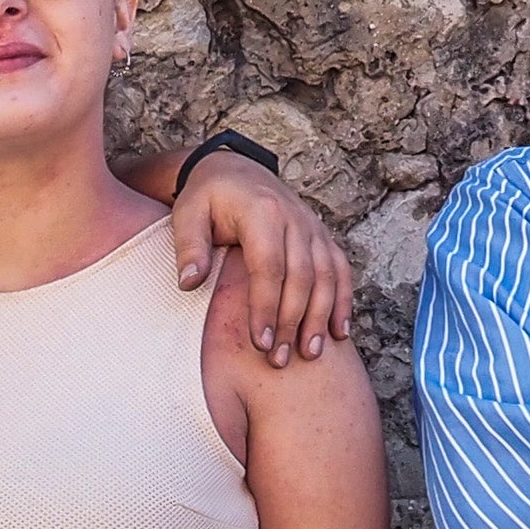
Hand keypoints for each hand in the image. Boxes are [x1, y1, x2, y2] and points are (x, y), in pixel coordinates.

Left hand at [169, 151, 354, 361]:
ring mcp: (312, 227)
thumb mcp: (187, 214)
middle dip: (293, 322)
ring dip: (320, 317)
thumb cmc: (207, 197)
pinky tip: (338, 333)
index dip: (266, 307)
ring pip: (327, 276)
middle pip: (302, 277)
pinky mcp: (321, 236)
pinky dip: (342, 300)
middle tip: (279, 359)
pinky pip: (340, 269)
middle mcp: (295, 219)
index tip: (260, 342)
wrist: (234, 169)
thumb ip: (189, 247)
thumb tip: (189, 284)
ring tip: (310, 354)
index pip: (269, 267)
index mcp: (262, 213)